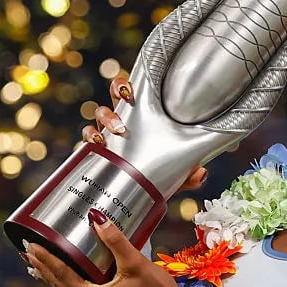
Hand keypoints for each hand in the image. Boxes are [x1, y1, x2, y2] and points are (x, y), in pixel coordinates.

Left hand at [26, 208, 190, 286]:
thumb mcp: (135, 263)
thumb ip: (114, 240)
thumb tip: (96, 217)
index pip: (61, 274)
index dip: (45, 258)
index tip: (31, 244)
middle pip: (58, 284)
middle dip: (43, 267)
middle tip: (27, 250)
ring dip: (52, 277)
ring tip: (38, 265)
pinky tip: (64, 285)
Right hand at [82, 77, 208, 191]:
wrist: (139, 200)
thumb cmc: (158, 178)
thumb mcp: (175, 177)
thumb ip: (187, 175)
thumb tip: (200, 172)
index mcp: (142, 119)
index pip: (135, 94)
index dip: (129, 86)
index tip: (132, 91)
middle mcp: (123, 121)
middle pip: (114, 95)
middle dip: (116, 92)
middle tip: (126, 100)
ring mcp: (107, 135)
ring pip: (98, 114)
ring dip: (105, 117)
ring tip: (117, 130)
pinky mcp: (95, 151)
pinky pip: (86, 139)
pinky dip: (88, 139)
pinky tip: (97, 144)